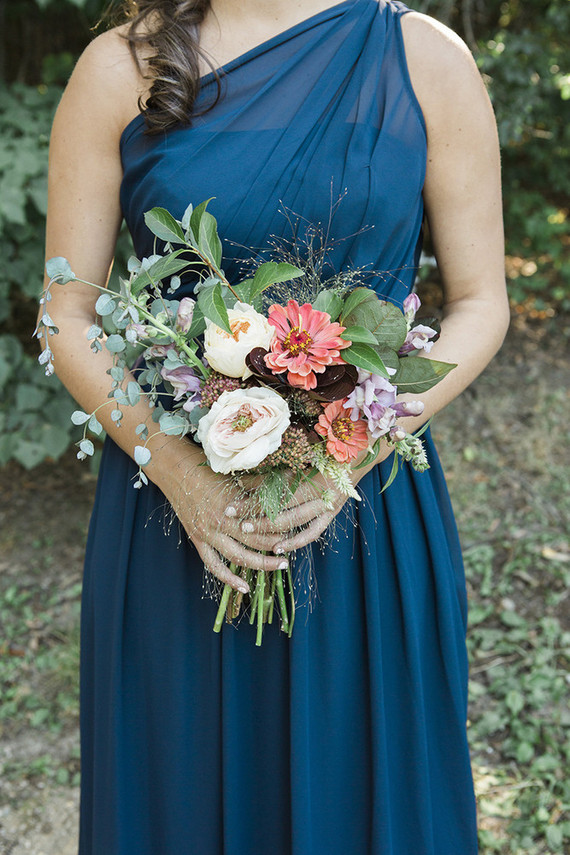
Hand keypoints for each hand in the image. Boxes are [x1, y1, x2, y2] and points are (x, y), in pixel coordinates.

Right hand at [165, 453, 292, 592]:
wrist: (176, 471)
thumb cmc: (208, 470)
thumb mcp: (236, 475)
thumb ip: (261, 483)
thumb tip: (289, 480)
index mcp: (233, 504)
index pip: (264, 522)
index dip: (281, 529)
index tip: (296, 532)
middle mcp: (221, 522)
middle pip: (255, 542)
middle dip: (276, 549)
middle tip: (290, 555)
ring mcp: (207, 533)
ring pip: (237, 557)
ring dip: (259, 565)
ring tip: (278, 567)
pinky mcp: (197, 539)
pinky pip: (213, 565)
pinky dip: (228, 579)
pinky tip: (244, 588)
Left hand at [243, 443, 393, 553]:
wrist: (358, 452)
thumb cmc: (324, 447)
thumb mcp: (295, 454)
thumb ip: (272, 469)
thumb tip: (242, 478)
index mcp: (309, 474)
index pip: (274, 492)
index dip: (252, 499)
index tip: (231, 504)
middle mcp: (319, 493)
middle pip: (283, 510)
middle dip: (257, 517)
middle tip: (236, 520)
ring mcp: (327, 505)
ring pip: (295, 523)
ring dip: (272, 530)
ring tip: (251, 534)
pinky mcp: (331, 513)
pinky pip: (313, 532)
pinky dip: (296, 541)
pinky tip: (279, 547)